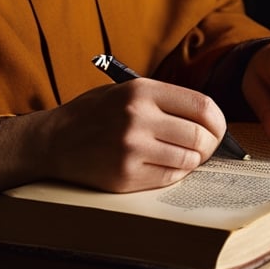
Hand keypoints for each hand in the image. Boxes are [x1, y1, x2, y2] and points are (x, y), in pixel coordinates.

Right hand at [0, 79, 226, 196]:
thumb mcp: (125, 91)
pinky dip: (175, 174)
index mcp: (140, 91)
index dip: (217, 121)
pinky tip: (164, 166)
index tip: (216, 128)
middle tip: (204, 148)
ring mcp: (131, 148)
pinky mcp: (125, 176)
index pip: (201, 106)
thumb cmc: (94, 114)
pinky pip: (170, 178)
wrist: (52, 140)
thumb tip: (208, 118)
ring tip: (182, 157)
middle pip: (199, 135)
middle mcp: (137, 117)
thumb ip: (162, 99)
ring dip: (193, 161)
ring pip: (188, 160)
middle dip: (209, 145)